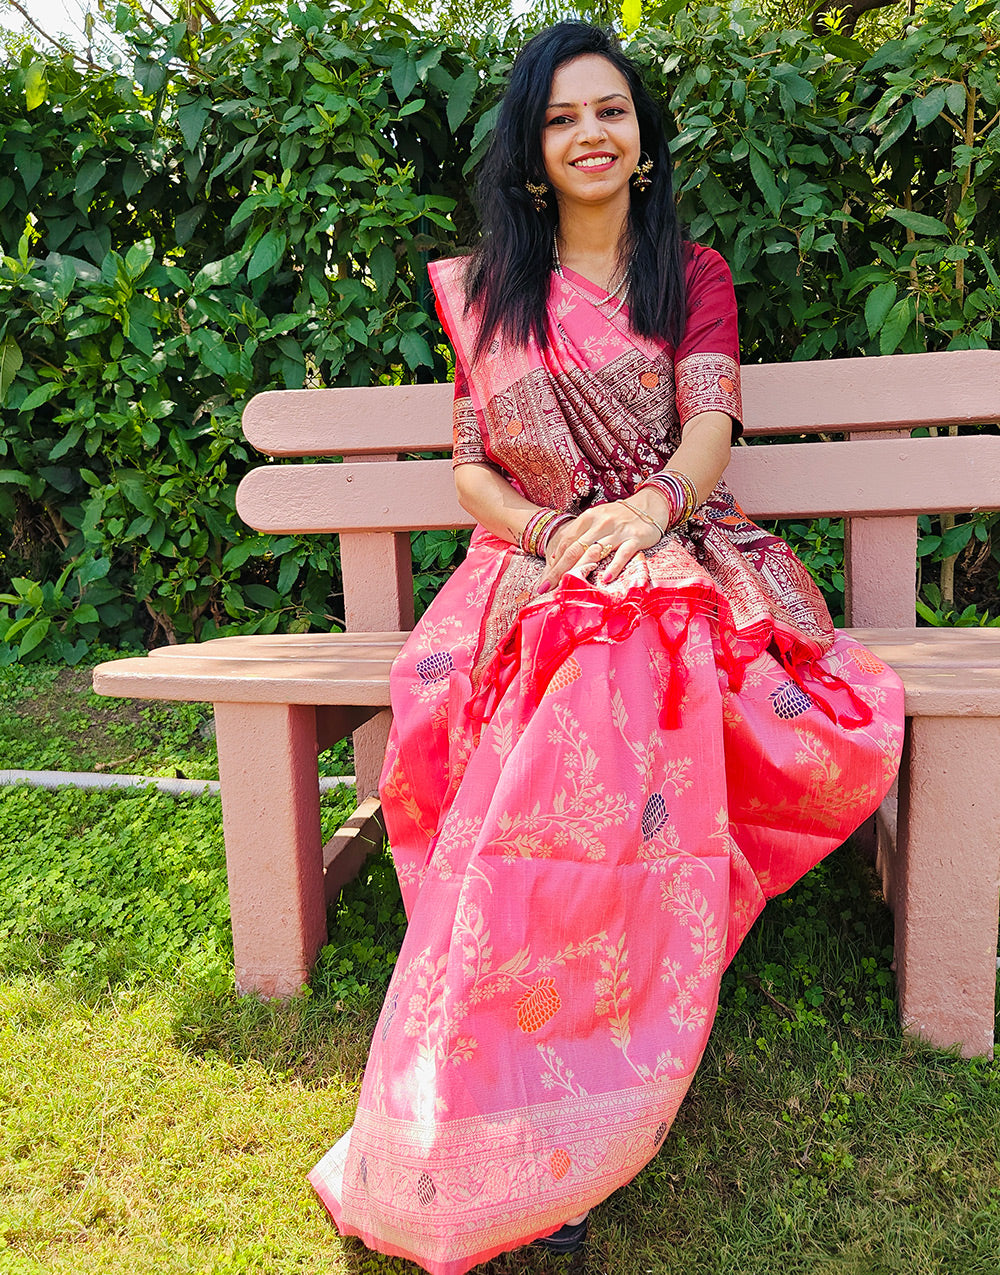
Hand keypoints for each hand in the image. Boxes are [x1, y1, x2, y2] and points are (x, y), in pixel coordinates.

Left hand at [536, 502, 662, 593]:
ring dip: (580, 570)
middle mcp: (600, 523)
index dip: (553, 561)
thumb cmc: (619, 517)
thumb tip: (557, 556)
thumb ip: (579, 535)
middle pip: (575, 549)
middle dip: (559, 570)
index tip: (544, 579)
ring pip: (595, 552)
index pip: (566, 542)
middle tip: (546, 588)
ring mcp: (618, 531)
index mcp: (588, 518)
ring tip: (567, 586)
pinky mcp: (635, 538)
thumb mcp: (596, 520)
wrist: (650, 506)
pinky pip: (623, 554)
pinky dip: (614, 566)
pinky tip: (606, 579)